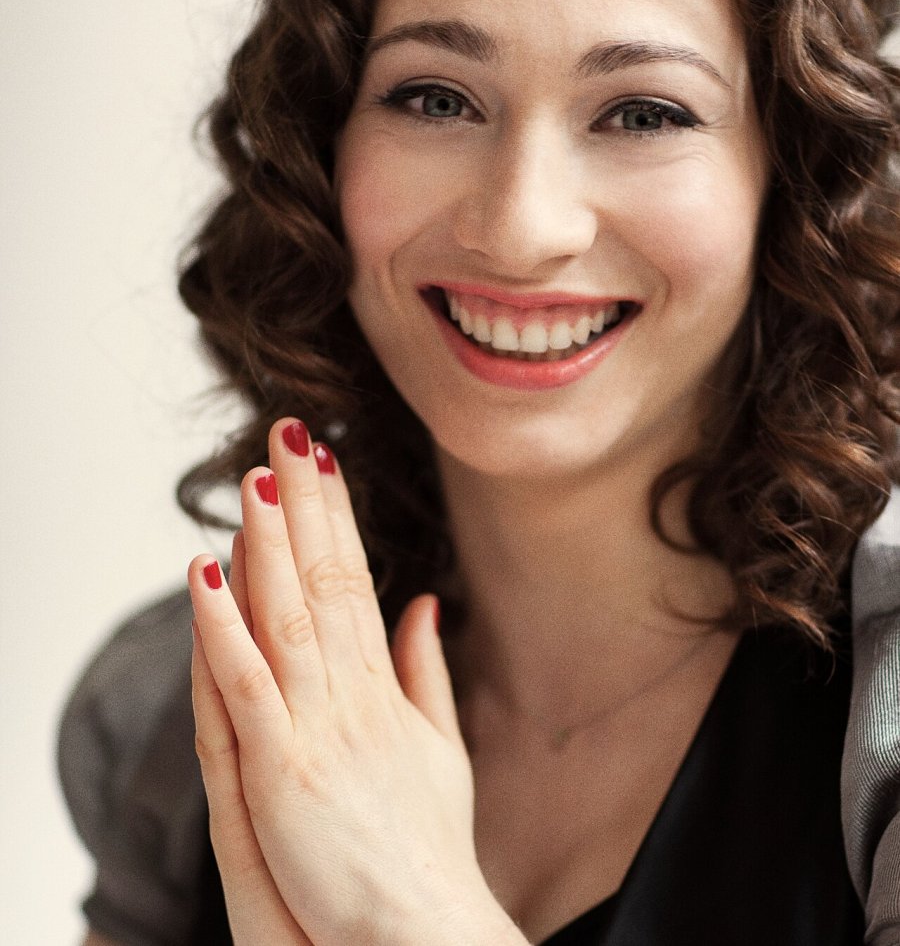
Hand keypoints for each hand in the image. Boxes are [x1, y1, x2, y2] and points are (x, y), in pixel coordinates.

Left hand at [189, 418, 512, 945]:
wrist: (430, 931)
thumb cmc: (427, 850)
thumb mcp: (439, 750)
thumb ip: (424, 672)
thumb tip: (425, 603)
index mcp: (381, 687)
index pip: (355, 578)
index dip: (334, 515)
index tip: (320, 458)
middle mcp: (352, 694)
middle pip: (325, 578)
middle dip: (303, 502)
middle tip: (288, 431)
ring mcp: (319, 729)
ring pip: (288, 616)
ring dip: (268, 542)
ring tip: (253, 476)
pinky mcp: (284, 771)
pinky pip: (247, 686)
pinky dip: (224, 627)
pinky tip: (206, 571)